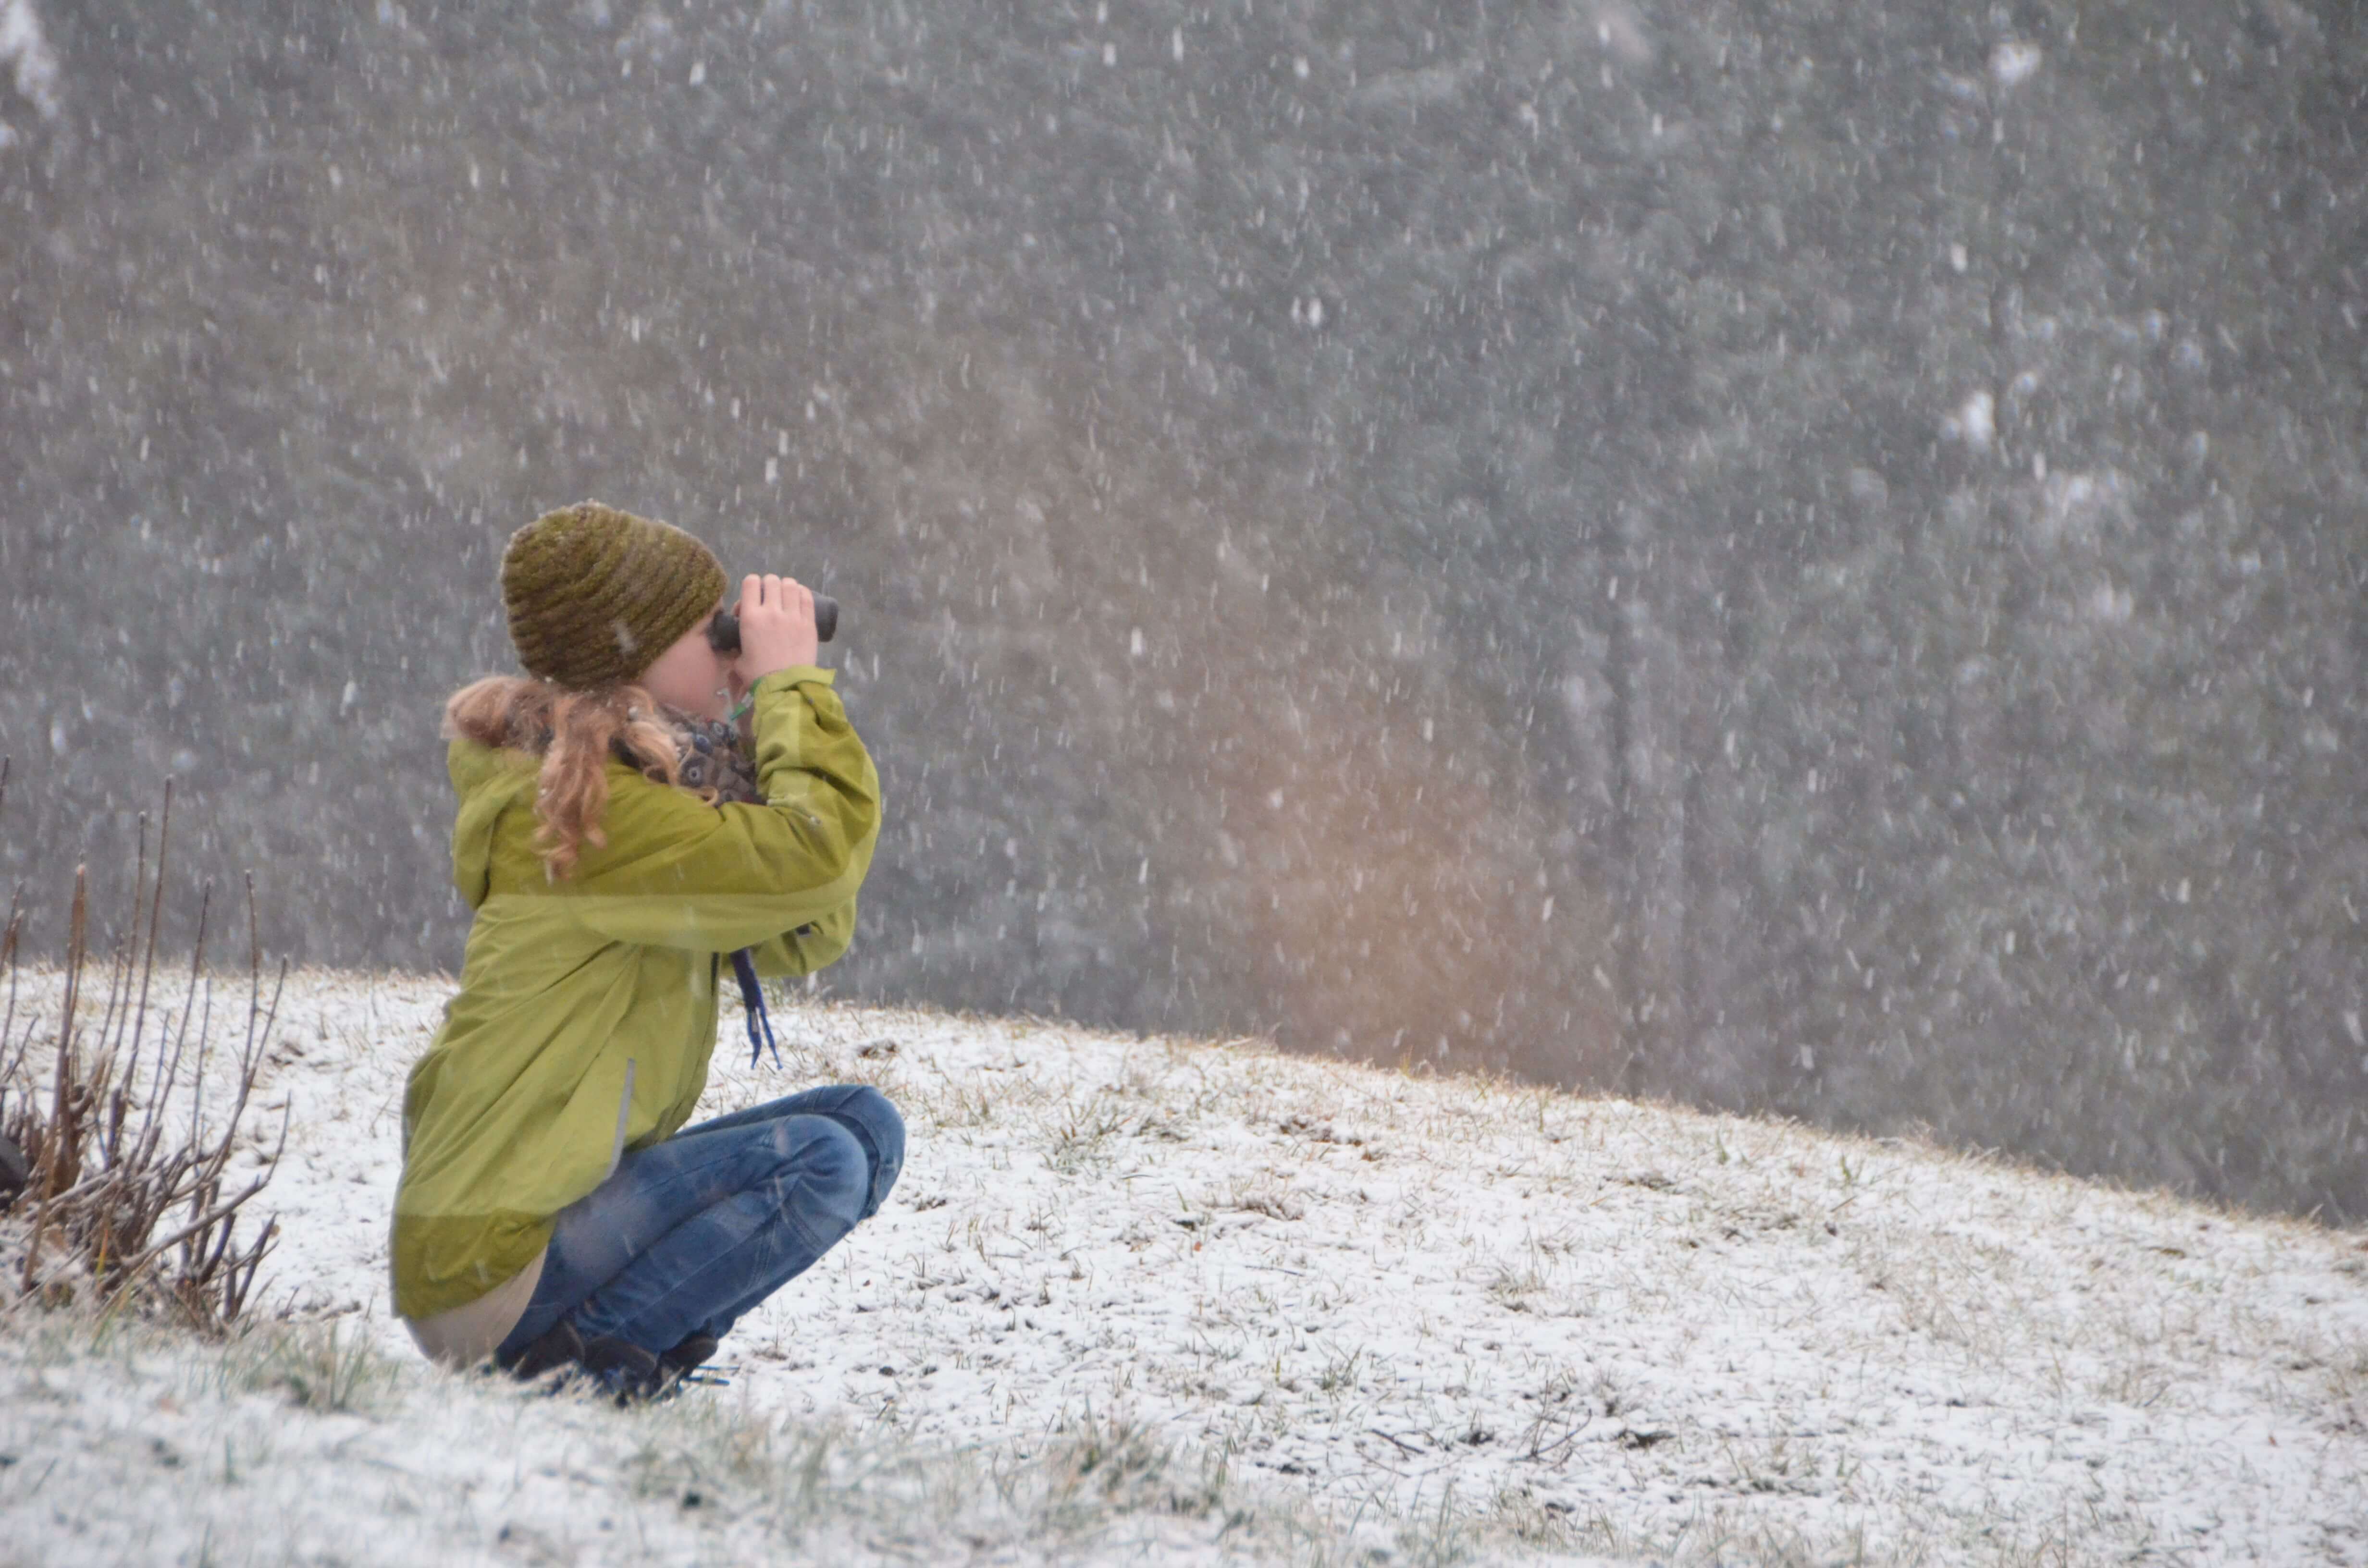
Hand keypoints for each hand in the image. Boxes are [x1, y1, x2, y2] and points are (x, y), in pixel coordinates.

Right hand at [730, 573, 818, 687]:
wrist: (785, 686)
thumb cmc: (758, 675)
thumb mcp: (739, 659)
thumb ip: (738, 647)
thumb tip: (738, 645)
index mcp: (751, 617)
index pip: (750, 582)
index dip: (751, 585)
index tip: (752, 598)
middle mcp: (772, 611)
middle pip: (771, 580)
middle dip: (769, 585)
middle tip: (770, 598)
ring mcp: (792, 615)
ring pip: (790, 585)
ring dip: (786, 587)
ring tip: (786, 597)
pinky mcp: (809, 622)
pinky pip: (807, 597)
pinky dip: (802, 593)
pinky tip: (799, 598)